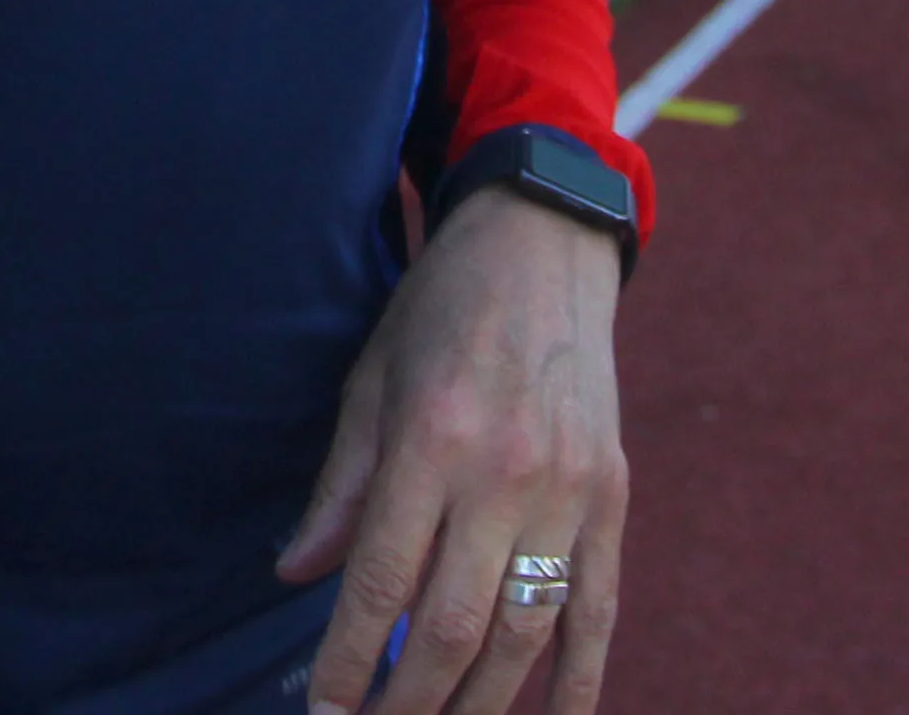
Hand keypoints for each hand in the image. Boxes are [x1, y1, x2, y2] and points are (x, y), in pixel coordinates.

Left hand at [276, 187, 627, 714]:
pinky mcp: (612, 495)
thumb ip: (341, 485)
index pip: (383, 580)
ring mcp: (569, 488)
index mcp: (433, 438)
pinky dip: (576, 681)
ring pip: (526, 633)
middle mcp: (506, 472)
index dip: (348, 660)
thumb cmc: (442, 307)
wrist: (545, 241)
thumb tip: (296, 573)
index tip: (325, 713)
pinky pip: (598, 609)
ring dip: (478, 705)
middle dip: (406, 702)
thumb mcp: (372, 378)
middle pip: (453, 624)